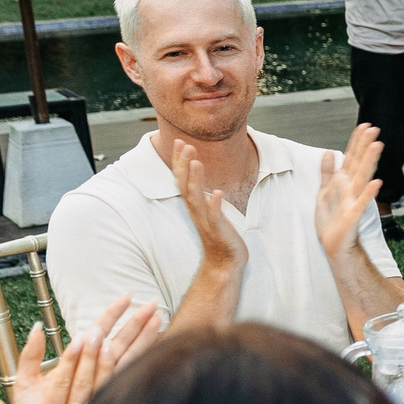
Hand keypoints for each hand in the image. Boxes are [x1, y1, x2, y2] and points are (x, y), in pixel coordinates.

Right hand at [170, 140, 248, 275]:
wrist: (224, 262)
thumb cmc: (218, 234)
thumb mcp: (209, 209)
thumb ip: (203, 194)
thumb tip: (198, 176)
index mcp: (194, 204)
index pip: (183, 179)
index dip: (180, 161)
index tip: (179, 142)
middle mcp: (196, 211)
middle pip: (185, 185)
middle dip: (183, 165)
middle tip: (184, 144)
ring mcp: (206, 221)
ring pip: (196, 199)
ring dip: (195, 180)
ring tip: (196, 162)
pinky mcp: (218, 231)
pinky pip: (214, 217)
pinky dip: (214, 205)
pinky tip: (217, 193)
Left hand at [316, 124, 384, 260]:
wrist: (334, 245)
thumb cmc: (331, 221)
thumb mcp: (324, 191)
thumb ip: (327, 172)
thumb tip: (329, 153)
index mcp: (344, 182)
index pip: (352, 157)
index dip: (357, 142)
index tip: (364, 126)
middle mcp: (351, 189)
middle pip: (359, 163)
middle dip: (365, 145)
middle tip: (374, 129)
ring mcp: (354, 201)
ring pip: (362, 177)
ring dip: (369, 161)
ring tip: (377, 146)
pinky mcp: (353, 215)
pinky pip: (361, 202)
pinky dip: (368, 193)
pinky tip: (375, 183)